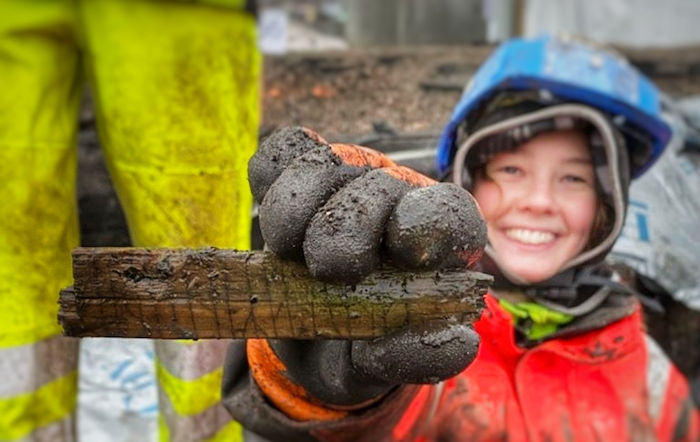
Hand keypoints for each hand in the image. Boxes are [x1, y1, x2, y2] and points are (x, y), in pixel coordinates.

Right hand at [246, 127, 485, 411]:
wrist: (306, 340)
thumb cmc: (357, 348)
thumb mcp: (380, 365)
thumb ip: (414, 354)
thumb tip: (460, 342)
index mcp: (435, 246)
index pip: (450, 213)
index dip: (429, 220)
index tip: (405, 248)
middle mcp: (394, 202)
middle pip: (379, 187)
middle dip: (348, 228)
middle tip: (328, 269)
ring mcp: (346, 182)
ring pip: (325, 163)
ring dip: (296, 205)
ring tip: (285, 247)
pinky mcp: (298, 177)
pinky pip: (284, 151)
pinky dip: (271, 174)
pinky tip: (270, 210)